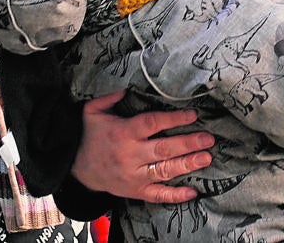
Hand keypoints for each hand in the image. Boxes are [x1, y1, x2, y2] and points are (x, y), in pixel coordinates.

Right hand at [70, 90, 212, 203]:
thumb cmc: (88, 136)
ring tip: (206, 157)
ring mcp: (133, 175)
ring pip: (164, 171)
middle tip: (209, 139)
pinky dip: (175, 195)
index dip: (174, 119)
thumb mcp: (91, 111)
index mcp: (123, 133)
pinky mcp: (135, 191)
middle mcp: (130, 155)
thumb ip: (109, 97)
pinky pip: (157, 195)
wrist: (74, 168)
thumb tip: (127, 87)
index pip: (152, 124)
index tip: (193, 115)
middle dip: (188, 143)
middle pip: (164, 149)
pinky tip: (192, 192)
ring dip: (187, 164)